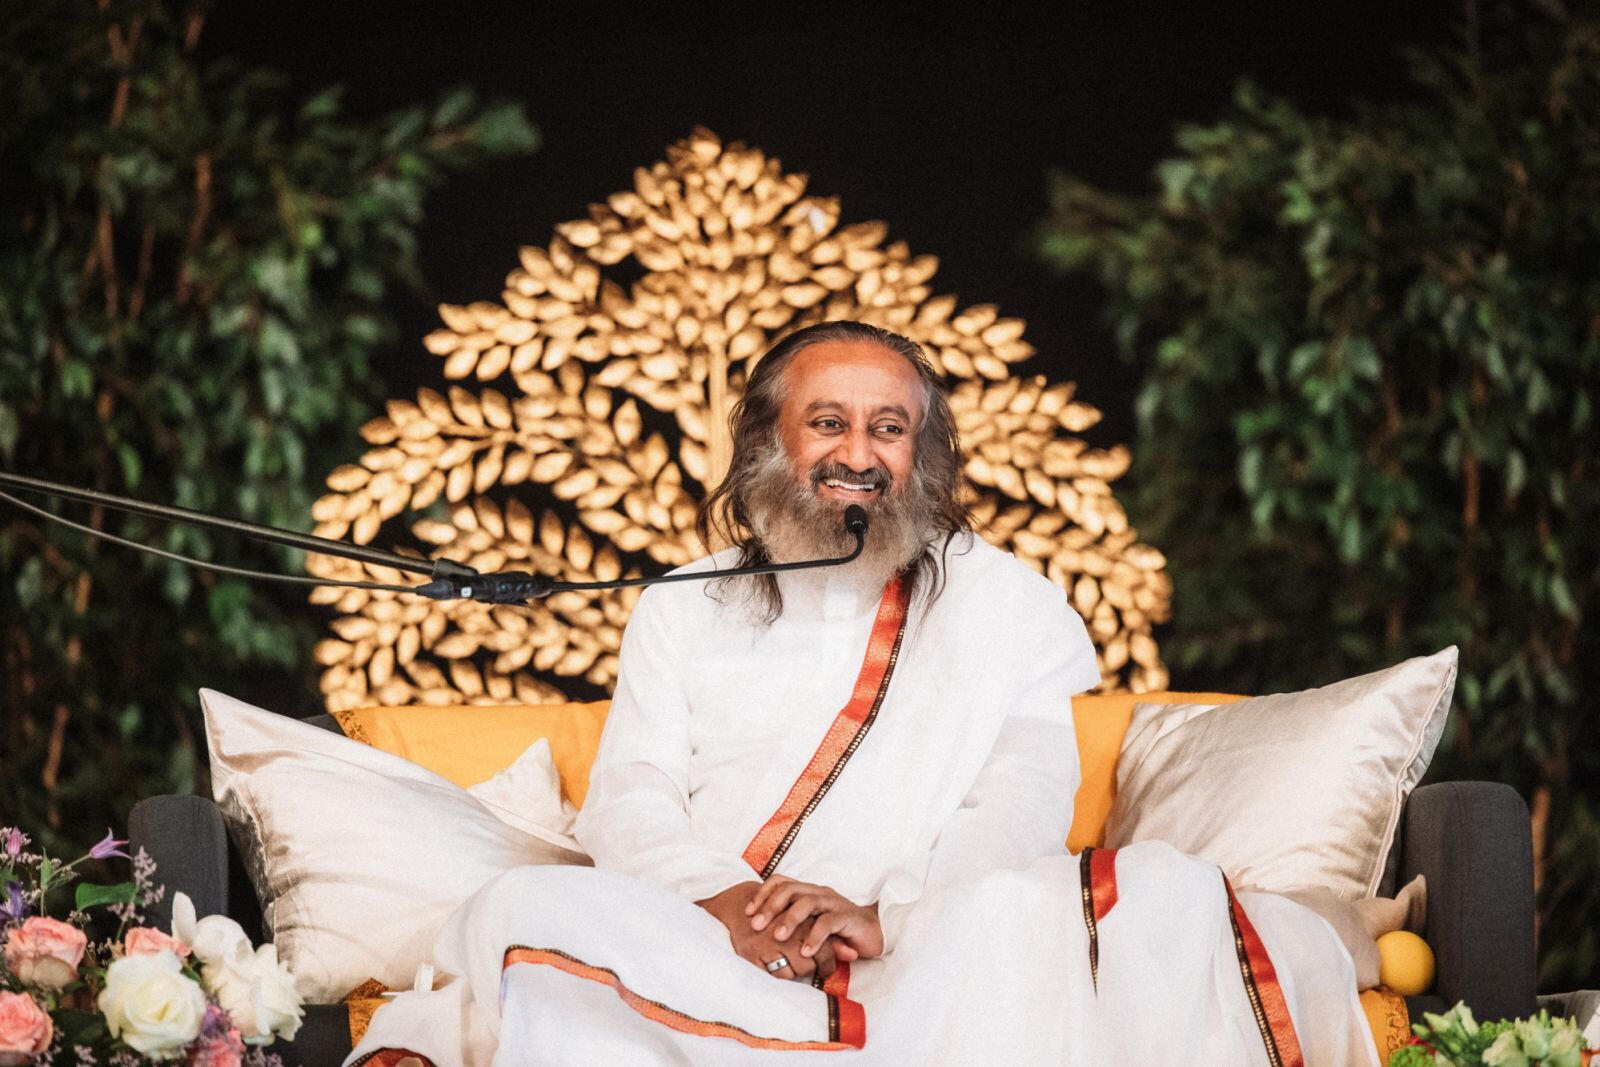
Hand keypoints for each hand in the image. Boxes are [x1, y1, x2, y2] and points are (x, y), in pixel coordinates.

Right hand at [696, 881, 829, 980]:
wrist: (737, 904)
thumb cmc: (776, 912)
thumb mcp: (802, 918)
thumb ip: (829, 937)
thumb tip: (853, 954)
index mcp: (799, 919)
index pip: (822, 949)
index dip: (827, 961)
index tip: (827, 966)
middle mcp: (783, 932)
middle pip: (808, 964)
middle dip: (811, 968)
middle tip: (810, 967)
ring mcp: (765, 945)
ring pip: (791, 973)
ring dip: (795, 973)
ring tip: (792, 965)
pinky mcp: (750, 955)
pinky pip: (772, 977)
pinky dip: (779, 976)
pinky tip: (779, 968)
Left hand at [746, 876, 883, 963]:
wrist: (873, 932)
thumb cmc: (837, 930)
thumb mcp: (810, 925)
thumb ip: (792, 925)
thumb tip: (759, 934)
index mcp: (808, 891)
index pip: (781, 882)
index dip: (762, 894)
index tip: (747, 913)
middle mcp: (819, 892)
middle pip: (790, 889)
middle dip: (770, 906)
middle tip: (756, 925)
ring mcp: (833, 903)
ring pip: (807, 902)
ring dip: (790, 919)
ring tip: (778, 937)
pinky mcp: (847, 917)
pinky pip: (828, 923)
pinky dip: (814, 937)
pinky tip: (805, 951)